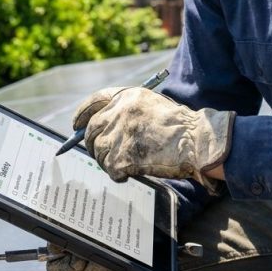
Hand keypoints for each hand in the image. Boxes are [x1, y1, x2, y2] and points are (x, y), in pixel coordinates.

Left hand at [72, 87, 233, 193]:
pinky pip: (109, 168)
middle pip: (91, 129)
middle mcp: (120, 113)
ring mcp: (120, 135)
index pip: (94, 102)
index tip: (76, 124)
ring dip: (105, 160)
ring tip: (121, 164)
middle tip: (99, 152)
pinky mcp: (123, 157)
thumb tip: (103, 126)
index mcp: (127, 96)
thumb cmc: (179, 126)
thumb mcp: (151, 104)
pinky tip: (127, 174)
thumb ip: (126, 110)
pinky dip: (116, 173)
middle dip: (90, 142)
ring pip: (98, 151)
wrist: (196, 141)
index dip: (82, 114)